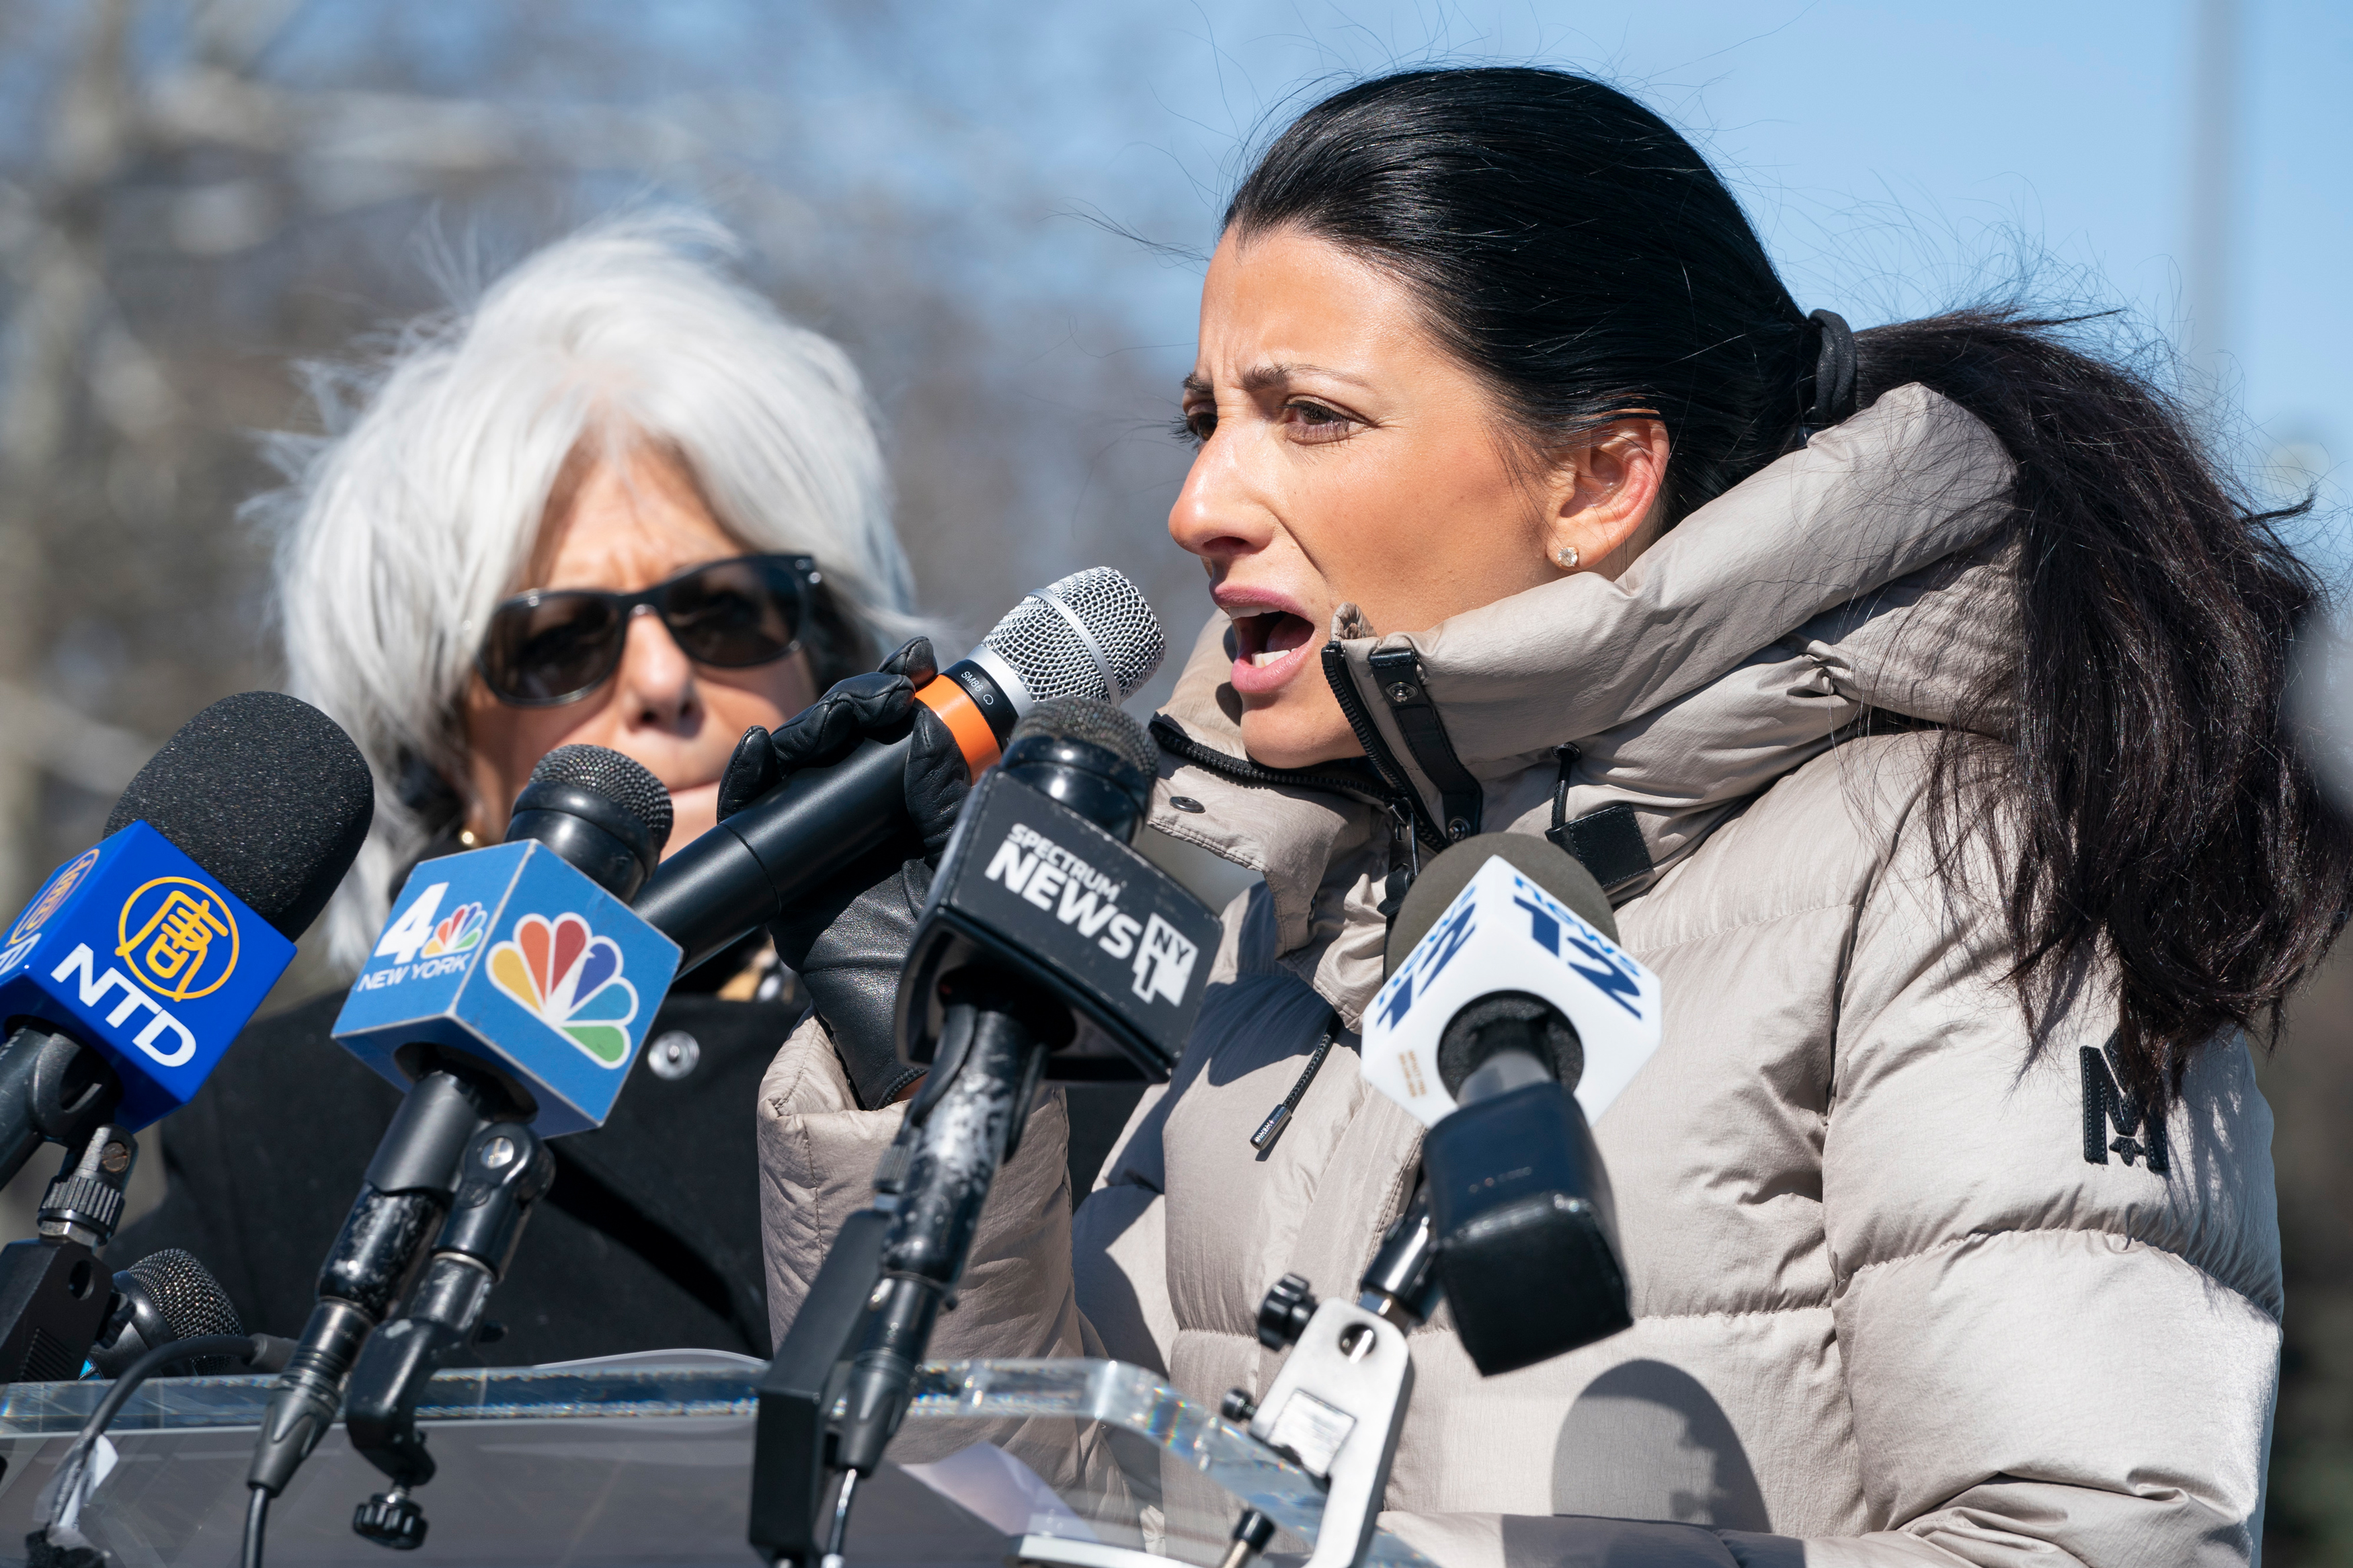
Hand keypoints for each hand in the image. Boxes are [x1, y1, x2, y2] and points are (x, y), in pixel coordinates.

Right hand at [719, 638, 967, 1108]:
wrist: (933, 1020)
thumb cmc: (959, 945)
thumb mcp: (965, 852)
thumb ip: (946, 794)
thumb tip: (929, 728)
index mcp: (908, 804)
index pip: (893, 728)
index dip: (897, 688)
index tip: (917, 663)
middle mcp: (859, 818)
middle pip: (841, 737)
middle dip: (859, 703)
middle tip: (888, 695)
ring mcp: (816, 846)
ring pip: (796, 766)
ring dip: (813, 729)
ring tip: (844, 719)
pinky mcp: (780, 879)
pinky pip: (753, 820)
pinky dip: (752, 779)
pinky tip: (765, 752)